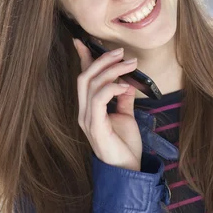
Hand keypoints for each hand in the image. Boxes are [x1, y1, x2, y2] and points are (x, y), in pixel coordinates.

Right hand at [73, 39, 142, 171]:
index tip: (83, 41)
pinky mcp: (95, 126)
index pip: (84, 78)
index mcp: (89, 107)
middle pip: (85, 76)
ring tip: (129, 64)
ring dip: (111, 70)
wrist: (126, 170)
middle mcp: (84, 111)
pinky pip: (98, 99)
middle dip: (101, 59)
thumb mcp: (126, 115)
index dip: (83, 58)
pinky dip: (111, 87)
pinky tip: (124, 86)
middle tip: (120, 52)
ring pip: (90, 83)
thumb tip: (126, 81)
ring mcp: (87, 118)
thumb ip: (123, 98)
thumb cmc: (124, 145)